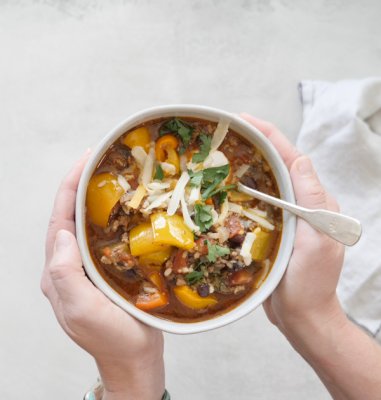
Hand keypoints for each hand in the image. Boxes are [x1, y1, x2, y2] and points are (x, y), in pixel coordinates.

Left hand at [41, 152, 164, 399]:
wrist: (134, 358)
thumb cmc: (112, 338)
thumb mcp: (83, 310)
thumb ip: (65, 274)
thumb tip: (62, 235)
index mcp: (59, 271)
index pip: (60, 219)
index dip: (70, 187)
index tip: (86, 159)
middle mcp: (70, 265)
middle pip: (71, 216)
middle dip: (82, 185)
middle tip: (101, 159)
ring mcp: (88, 267)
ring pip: (87, 224)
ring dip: (96, 197)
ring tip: (113, 175)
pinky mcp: (105, 269)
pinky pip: (104, 236)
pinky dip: (111, 216)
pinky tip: (126, 206)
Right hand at [241, 114, 344, 334]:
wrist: (303, 317)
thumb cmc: (311, 282)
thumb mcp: (317, 240)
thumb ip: (311, 200)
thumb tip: (300, 160)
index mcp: (314, 202)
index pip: (291, 159)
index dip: (269, 135)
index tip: (244, 119)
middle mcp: (300, 205)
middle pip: (276, 165)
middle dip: (254, 144)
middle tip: (226, 132)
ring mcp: (285, 217)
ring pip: (264, 182)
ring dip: (245, 165)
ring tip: (220, 153)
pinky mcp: (271, 230)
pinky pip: (256, 204)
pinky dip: (240, 191)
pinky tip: (222, 188)